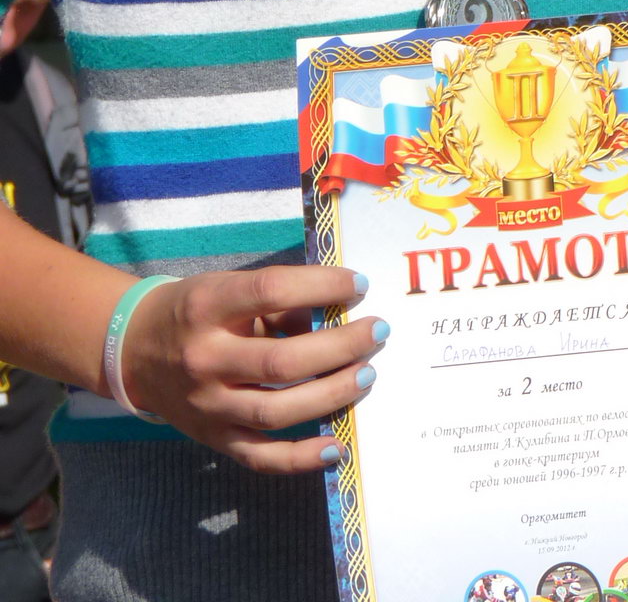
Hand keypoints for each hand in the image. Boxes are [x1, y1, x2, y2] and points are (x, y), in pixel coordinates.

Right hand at [121, 266, 383, 473]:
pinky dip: (300, 458)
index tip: (359, 285)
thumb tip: (336, 313)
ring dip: (331, 395)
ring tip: (367, 375)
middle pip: (281, 360)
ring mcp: (207, 405)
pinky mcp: (212, 438)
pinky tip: (336, 447)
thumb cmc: (195, 310)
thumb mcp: (228, 288)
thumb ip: (278, 302)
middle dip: (340, 347)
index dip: (321, 285)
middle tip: (377, 332)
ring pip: (276, 410)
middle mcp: (204, 358)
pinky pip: (260, 456)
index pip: (271, 290)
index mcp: (208, 306)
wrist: (135, 351)